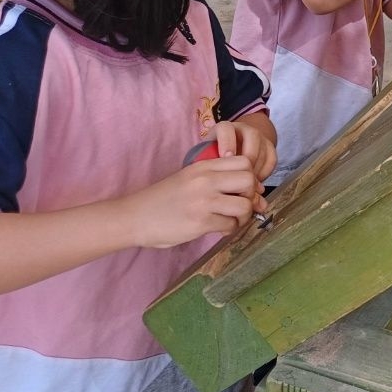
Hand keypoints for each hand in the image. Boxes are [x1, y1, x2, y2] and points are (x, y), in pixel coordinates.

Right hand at [121, 156, 261, 248]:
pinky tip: (219, 229)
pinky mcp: (200, 222)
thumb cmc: (163, 199)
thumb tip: (256, 191)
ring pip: (244, 205)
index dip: (249, 176)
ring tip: (231, 220)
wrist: (135, 217)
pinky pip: (230, 225)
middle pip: (249, 180)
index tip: (241, 190)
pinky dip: (229, 229)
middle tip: (239, 205)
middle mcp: (205, 180)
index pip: (244, 162)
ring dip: (242, 216)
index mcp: (203, 166)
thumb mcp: (188, 179)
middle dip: (250, 195)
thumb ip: (216, 179)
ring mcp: (203, 201)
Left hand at [209, 118, 275, 194]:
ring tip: (246, 183)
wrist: (234, 149)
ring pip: (263, 149)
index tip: (227, 158)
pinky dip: (265, 173)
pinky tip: (255, 182)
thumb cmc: (216, 157)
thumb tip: (214, 178)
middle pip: (252, 136)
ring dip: (256, 168)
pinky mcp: (270, 147)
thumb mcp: (208, 156)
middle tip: (240, 174)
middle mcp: (244, 129)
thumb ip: (210, 163)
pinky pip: (272, 160)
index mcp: (225, 128)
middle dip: (247, 157)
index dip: (227, 142)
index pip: (227, 129)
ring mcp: (259, 137)